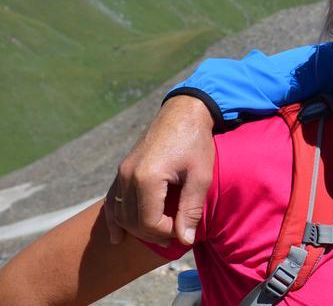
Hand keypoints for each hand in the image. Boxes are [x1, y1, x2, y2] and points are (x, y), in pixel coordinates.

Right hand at [103, 95, 214, 245]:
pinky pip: (112, 201)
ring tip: (158, 234)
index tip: (183, 229)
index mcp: (147, 177)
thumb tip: (183, 239)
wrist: (184, 113)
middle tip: (174, 234)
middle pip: (132, 221)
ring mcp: (121, 172)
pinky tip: (117, 237)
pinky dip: (114, 220)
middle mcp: (128, 176)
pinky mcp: (122, 170)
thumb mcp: (201, 175)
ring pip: (120, 213)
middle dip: (153, 233)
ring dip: (136, 229)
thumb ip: (191, 208)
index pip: (148, 222)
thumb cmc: (196, 142)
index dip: (165, 232)